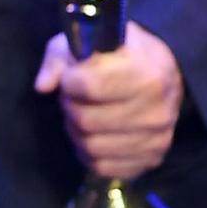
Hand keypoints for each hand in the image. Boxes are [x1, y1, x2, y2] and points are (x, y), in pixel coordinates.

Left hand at [33, 20, 184, 180]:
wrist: (163, 73)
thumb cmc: (121, 53)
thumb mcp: (89, 39)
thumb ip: (60, 57)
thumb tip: (42, 86)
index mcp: (145, 71)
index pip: (90, 86)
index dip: (70, 81)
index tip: (71, 76)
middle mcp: (157, 108)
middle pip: (86, 120)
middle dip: (70, 107)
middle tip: (73, 97)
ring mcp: (158, 138)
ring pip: (92, 146)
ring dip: (76, 131)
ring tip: (82, 114)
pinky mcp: (153, 159)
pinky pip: (104, 167)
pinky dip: (88, 153)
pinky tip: (92, 134)